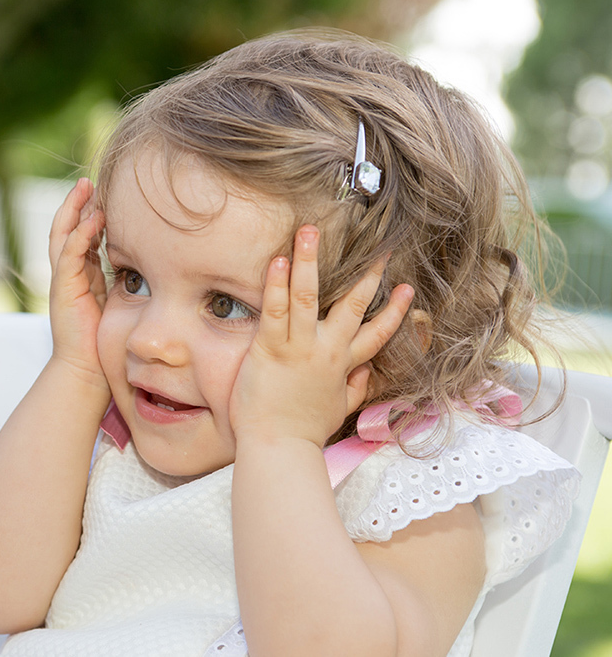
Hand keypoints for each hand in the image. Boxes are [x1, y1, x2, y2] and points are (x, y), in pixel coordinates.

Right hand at [47, 178, 107, 386]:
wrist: (85, 370)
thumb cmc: (103, 343)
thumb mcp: (119, 302)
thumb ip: (127, 282)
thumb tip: (153, 266)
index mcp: (82, 275)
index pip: (83, 235)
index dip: (91, 213)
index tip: (106, 193)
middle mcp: (70, 273)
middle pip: (68, 227)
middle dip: (78, 202)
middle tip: (90, 180)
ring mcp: (63, 280)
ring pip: (63, 234)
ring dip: (74, 209)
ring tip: (85, 187)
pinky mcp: (62, 289)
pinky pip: (68, 254)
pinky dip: (79, 234)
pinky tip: (91, 217)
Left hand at [230, 225, 413, 447]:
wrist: (279, 448)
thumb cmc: (303, 432)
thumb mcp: (338, 410)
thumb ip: (354, 388)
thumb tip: (367, 372)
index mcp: (343, 366)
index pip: (376, 334)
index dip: (394, 311)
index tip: (408, 288)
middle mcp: (327, 351)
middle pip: (351, 305)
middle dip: (366, 274)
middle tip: (380, 246)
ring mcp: (299, 347)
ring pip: (309, 295)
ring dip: (311, 260)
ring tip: (311, 230)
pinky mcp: (270, 348)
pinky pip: (276, 309)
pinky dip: (278, 283)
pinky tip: (280, 259)